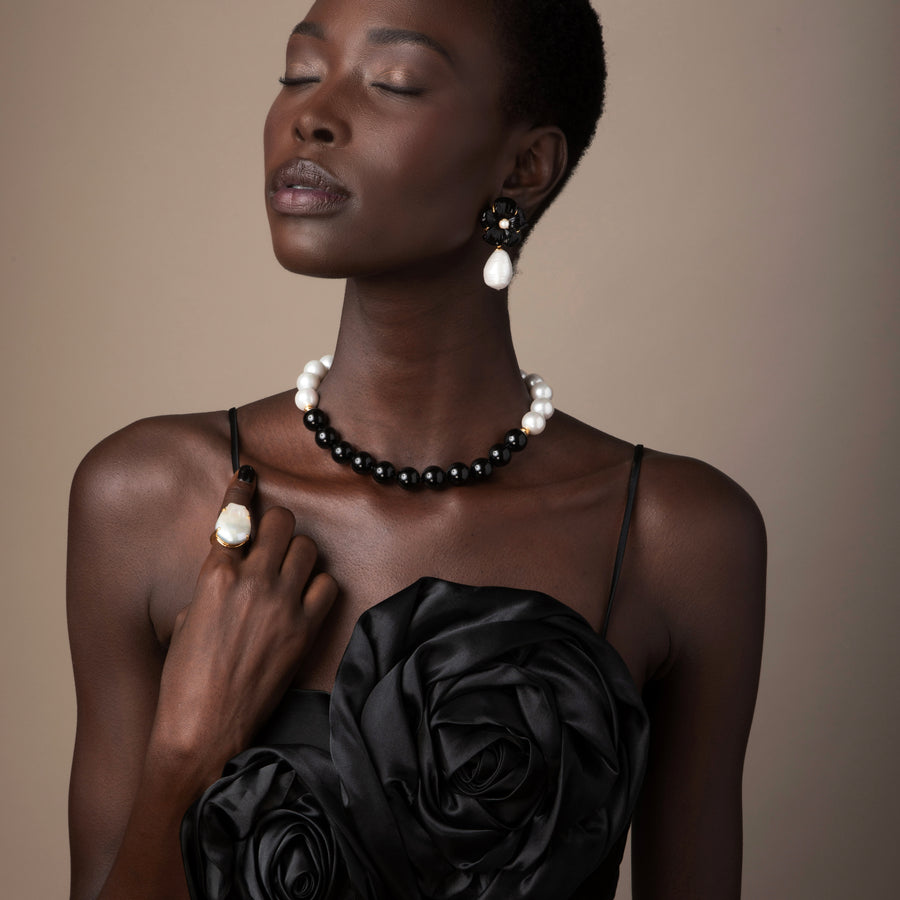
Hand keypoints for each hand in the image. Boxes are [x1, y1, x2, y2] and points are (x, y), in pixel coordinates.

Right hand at [149, 465, 336, 786]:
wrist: (205, 729)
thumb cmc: (184, 681)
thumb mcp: (185, 620)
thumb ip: (212, 587)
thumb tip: (232, 576)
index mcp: (214, 575)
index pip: (234, 516)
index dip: (242, 490)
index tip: (249, 475)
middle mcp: (252, 581)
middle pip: (281, 522)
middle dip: (277, 525)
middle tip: (273, 538)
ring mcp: (283, 603)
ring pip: (307, 548)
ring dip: (299, 553)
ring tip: (290, 569)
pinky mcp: (305, 629)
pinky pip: (327, 585)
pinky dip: (318, 585)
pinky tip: (306, 597)